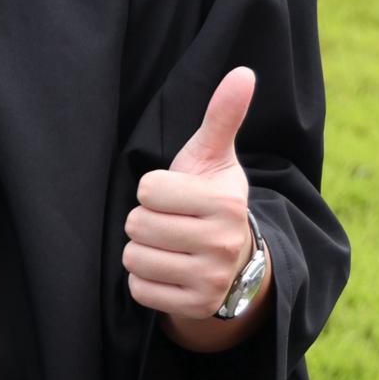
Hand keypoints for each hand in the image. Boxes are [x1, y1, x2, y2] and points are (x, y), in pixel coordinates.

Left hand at [124, 66, 255, 320]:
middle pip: (137, 224)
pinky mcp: (194, 307)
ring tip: (167, 245)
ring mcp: (210, 279)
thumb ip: (222, 116)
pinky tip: (167, 270)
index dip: (152, 189)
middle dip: (145, 220)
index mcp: (224, 202)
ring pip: (135, 257)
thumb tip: (243, 72)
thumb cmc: (210, 198)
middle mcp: (222, 243)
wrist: (234, 261)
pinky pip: (139, 289)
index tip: (174, 195)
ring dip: (141, 250)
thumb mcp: (215, 157)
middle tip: (169, 222)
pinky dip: (144, 279)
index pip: (147, 189)